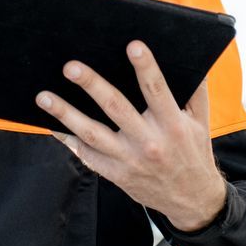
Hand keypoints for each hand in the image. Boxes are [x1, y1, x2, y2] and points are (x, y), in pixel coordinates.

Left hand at [34, 40, 227, 231]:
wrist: (191, 199)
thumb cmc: (194, 152)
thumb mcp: (202, 121)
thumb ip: (197, 90)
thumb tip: (194, 60)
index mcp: (172, 125)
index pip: (157, 90)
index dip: (145, 67)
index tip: (133, 45)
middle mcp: (149, 142)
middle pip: (115, 107)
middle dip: (91, 85)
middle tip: (70, 66)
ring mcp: (129, 160)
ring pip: (92, 133)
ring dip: (65, 114)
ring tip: (43, 96)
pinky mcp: (116, 174)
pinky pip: (87, 155)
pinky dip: (67, 139)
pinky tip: (51, 125)